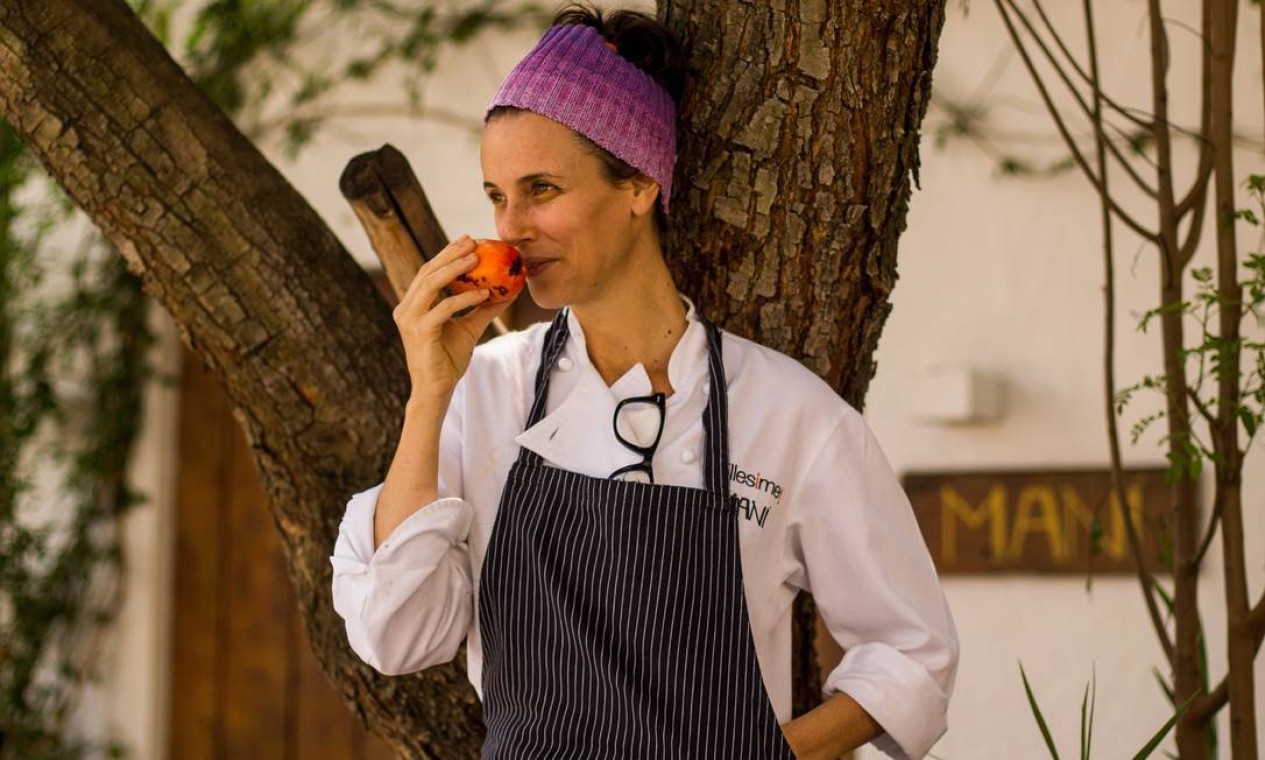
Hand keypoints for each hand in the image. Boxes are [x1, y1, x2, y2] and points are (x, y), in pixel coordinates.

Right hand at [392, 234, 515, 400]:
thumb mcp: (469, 328)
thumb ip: (483, 309)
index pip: (428, 272)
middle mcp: (406, 308)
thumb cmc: (448, 359)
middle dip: (450, 254)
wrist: (436, 388)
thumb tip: (507, 292)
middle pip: (428, 272)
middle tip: (472, 242)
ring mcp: (409, 319)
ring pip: (432, 284)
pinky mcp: (419, 331)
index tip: (467, 241)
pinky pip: (444, 308)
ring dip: (455, 268)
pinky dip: (464, 298)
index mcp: (412, 305)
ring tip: (477, 258)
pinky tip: (484, 293)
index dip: (446, 254)